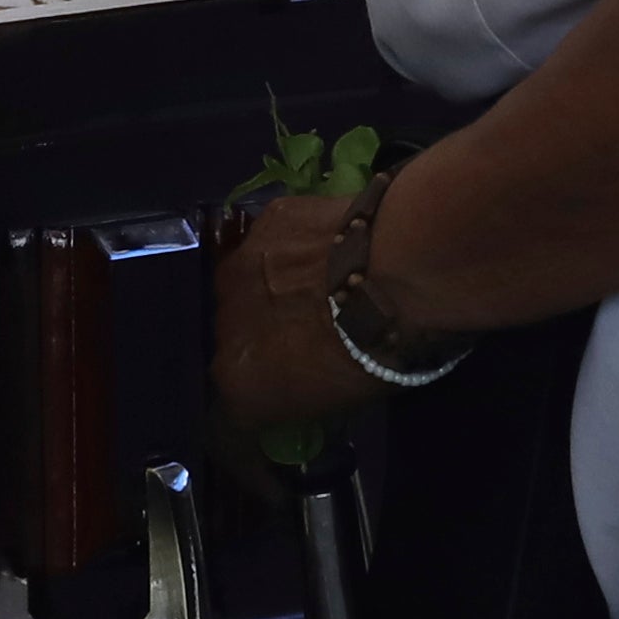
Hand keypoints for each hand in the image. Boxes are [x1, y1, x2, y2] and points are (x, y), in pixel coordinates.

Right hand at [212, 192, 382, 436]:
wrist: (394, 274)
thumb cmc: (371, 353)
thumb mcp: (335, 399)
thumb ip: (297, 388)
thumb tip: (301, 381)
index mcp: (236, 377)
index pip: (233, 400)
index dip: (260, 392)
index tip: (285, 388)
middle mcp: (223, 322)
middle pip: (233, 333)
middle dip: (261, 335)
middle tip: (304, 333)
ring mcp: (241, 263)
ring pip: (247, 281)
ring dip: (271, 288)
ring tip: (316, 286)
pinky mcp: (269, 218)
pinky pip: (274, 240)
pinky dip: (294, 248)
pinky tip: (327, 248)